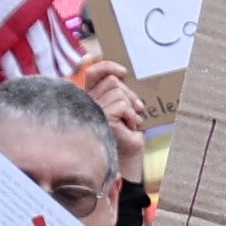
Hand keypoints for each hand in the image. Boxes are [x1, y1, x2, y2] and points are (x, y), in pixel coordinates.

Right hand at [75, 55, 156, 181]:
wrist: (128, 158)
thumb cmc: (127, 134)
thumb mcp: (124, 108)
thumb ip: (119, 92)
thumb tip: (121, 74)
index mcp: (91, 98)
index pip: (93, 73)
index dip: (107, 67)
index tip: (123, 72)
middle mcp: (87, 103)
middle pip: (111, 81)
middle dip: (129, 93)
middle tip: (137, 109)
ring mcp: (92, 111)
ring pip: (118, 92)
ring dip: (131, 107)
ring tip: (132, 121)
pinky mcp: (100, 119)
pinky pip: (121, 105)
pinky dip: (131, 115)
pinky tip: (130, 126)